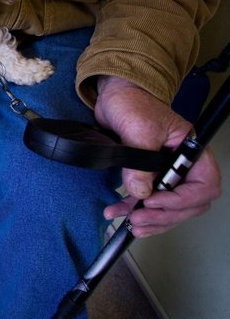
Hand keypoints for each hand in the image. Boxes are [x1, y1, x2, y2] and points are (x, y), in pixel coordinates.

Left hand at [95, 76, 221, 236]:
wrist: (114, 97)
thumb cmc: (133, 103)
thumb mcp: (139, 130)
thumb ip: (141, 161)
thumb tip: (141, 191)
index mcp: (192, 151)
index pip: (204, 185)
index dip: (182, 199)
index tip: (155, 200)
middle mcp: (183, 165)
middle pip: (188, 203)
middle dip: (165, 215)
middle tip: (139, 218)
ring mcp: (166, 173)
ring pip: (169, 208)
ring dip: (151, 219)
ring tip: (130, 222)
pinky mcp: (147, 177)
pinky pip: (149, 202)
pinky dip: (137, 212)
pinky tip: (122, 215)